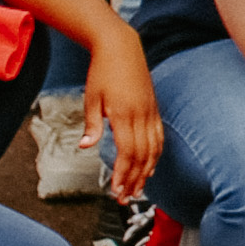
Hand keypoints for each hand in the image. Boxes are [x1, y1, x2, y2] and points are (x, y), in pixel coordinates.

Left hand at [84, 42, 163, 199]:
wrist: (121, 48)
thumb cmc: (103, 71)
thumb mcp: (91, 98)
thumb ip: (92, 125)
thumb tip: (86, 146)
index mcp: (124, 114)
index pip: (126, 152)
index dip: (123, 174)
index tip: (116, 190)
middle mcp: (141, 115)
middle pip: (142, 155)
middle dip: (134, 179)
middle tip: (126, 197)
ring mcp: (150, 112)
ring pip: (154, 148)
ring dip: (147, 171)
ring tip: (139, 188)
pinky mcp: (153, 109)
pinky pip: (159, 137)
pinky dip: (156, 154)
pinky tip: (150, 165)